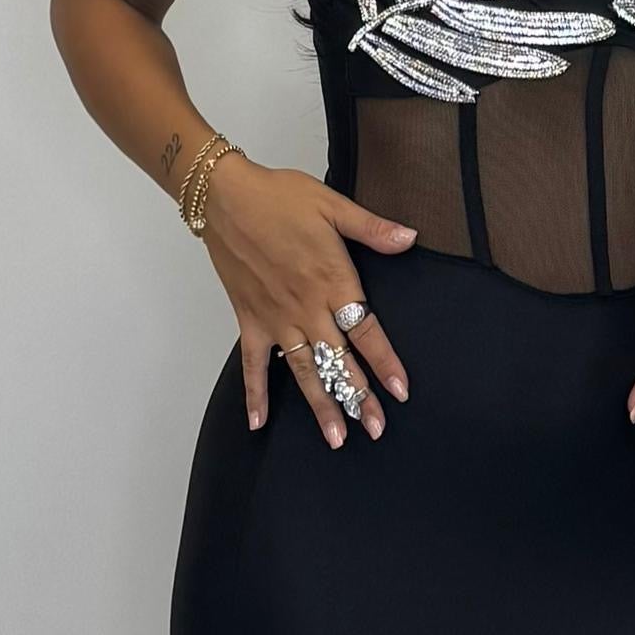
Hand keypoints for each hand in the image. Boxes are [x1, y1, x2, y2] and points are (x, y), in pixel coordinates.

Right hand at [206, 159, 417, 446]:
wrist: (225, 196)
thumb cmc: (280, 197)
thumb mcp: (333, 205)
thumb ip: (372, 228)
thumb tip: (409, 238)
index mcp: (332, 280)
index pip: (365, 330)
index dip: (384, 362)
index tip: (400, 391)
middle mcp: (306, 307)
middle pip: (338, 360)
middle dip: (359, 397)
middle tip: (376, 429)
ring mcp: (277, 318)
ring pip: (304, 370)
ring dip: (320, 405)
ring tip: (336, 437)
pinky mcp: (251, 319)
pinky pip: (253, 364)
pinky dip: (255, 393)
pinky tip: (258, 422)